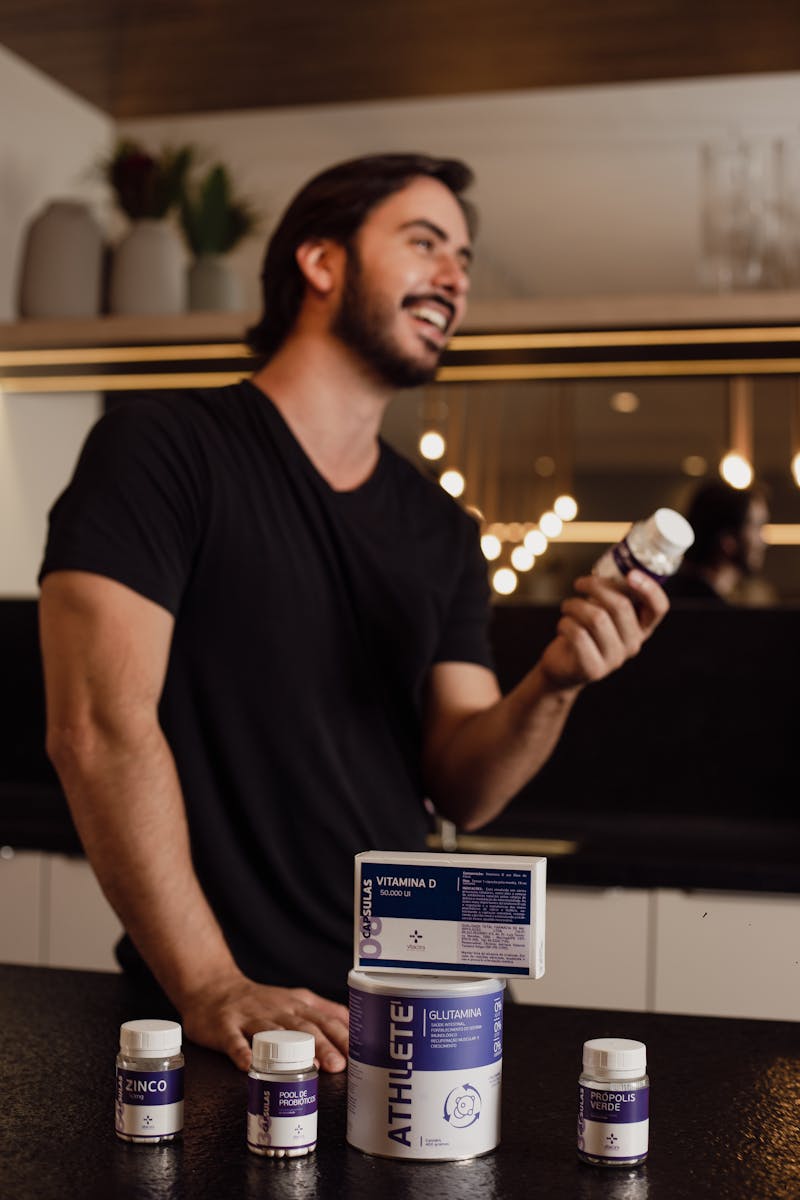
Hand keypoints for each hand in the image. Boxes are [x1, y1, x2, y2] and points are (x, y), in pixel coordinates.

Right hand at [179, 973, 349, 1072]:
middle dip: (322, 1045)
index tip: (357, 1053)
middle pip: (303, 1027)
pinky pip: (234, 1040)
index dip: (341, 1035)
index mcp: (295, 1005)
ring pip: (273, 1034)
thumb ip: (323, 1010)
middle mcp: (276, 1010)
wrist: (213, 987)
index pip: (323, 1019)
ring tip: (306, 1068)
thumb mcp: (295, 999)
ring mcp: (250, 1017)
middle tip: (338, 1065)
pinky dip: (241, 1052)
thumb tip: (354, 1024)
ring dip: (290, 1051)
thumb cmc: (259, 1001)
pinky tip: (247, 1066)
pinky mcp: (226, 1026)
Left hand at [539, 570, 668, 691]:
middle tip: (579, 583)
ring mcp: (615, 658)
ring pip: (597, 618)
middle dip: (596, 587)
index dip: (649, 588)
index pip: (658, 607)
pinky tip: (563, 625)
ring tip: (567, 606)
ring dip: (575, 605)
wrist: (563, 667)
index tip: (630, 573)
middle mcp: (633, 644)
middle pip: (621, 606)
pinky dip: (565, 623)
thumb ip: (612, 594)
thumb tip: (611, 568)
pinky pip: (578, 634)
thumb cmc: (584, 631)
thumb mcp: (603, 611)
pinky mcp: (593, 668)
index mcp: (641, 627)